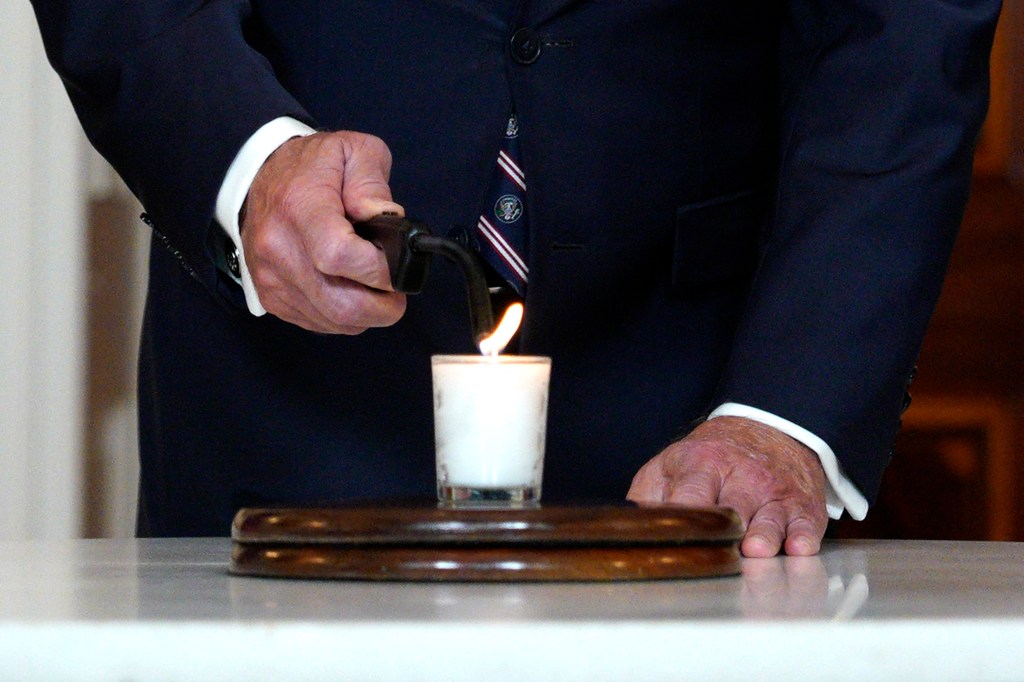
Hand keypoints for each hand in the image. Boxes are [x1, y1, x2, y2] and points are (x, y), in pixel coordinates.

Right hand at [241, 130, 405, 332]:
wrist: (262, 177)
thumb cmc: (313, 166)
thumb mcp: (353, 151)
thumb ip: (373, 183)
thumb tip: (386, 218)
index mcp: (299, 208)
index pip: (340, 256)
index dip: (379, 269)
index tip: (396, 262)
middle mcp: (278, 249)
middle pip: (341, 304)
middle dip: (384, 305)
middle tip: (397, 287)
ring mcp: (271, 278)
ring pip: (335, 321)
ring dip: (367, 313)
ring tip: (374, 285)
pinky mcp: (271, 297)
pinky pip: (319, 324)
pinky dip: (345, 317)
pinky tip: (350, 290)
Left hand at [626, 416, 827, 557]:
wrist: (768, 429)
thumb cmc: (711, 458)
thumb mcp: (671, 464)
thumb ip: (648, 494)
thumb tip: (627, 529)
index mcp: (701, 465)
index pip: (690, 495)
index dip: (685, 517)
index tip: (678, 539)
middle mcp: (740, 478)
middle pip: (732, 509)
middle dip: (725, 532)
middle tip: (717, 553)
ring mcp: (773, 492)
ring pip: (769, 519)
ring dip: (763, 537)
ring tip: (754, 551)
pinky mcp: (802, 505)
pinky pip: (806, 524)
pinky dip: (803, 537)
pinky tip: (797, 548)